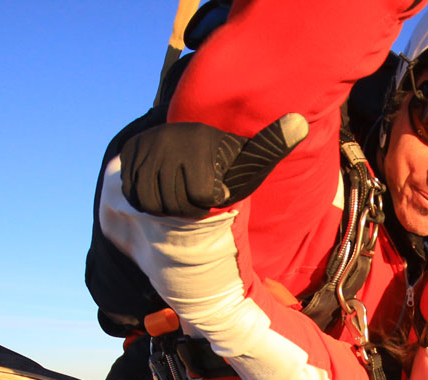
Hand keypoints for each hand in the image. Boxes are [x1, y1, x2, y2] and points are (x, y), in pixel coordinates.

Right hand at [118, 113, 306, 216]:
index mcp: (200, 138)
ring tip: (179, 192)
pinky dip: (147, 203)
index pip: (202, 196)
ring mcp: (144, 146)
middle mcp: (168, 137)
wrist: (184, 154)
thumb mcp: (249, 160)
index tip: (216, 188)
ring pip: (152, 203)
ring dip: (167, 208)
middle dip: (187, 208)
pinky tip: (161, 191)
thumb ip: (271, 146)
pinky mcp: (127, 155)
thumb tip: (301, 123)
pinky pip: (134, 197)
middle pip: (175, 203)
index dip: (210, 200)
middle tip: (194, 193)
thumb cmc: (224, 164)